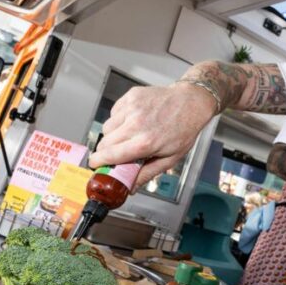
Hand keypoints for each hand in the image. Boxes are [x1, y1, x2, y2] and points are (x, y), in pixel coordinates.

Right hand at [89, 83, 217, 188]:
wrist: (190, 103)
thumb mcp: (170, 158)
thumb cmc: (183, 130)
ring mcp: (132, 107)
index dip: (99, 162)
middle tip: (114, 154)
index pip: (111, 155)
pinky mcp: (131, 96)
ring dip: (112, 135)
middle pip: (105, 142)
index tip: (94, 164)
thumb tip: (130, 188)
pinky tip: (133, 121)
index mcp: (146, 142)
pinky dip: (118, 120)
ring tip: (128, 135)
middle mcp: (136, 123)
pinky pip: (114, 113)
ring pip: (107, 127)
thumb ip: (147, 174)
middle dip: (106, 151)